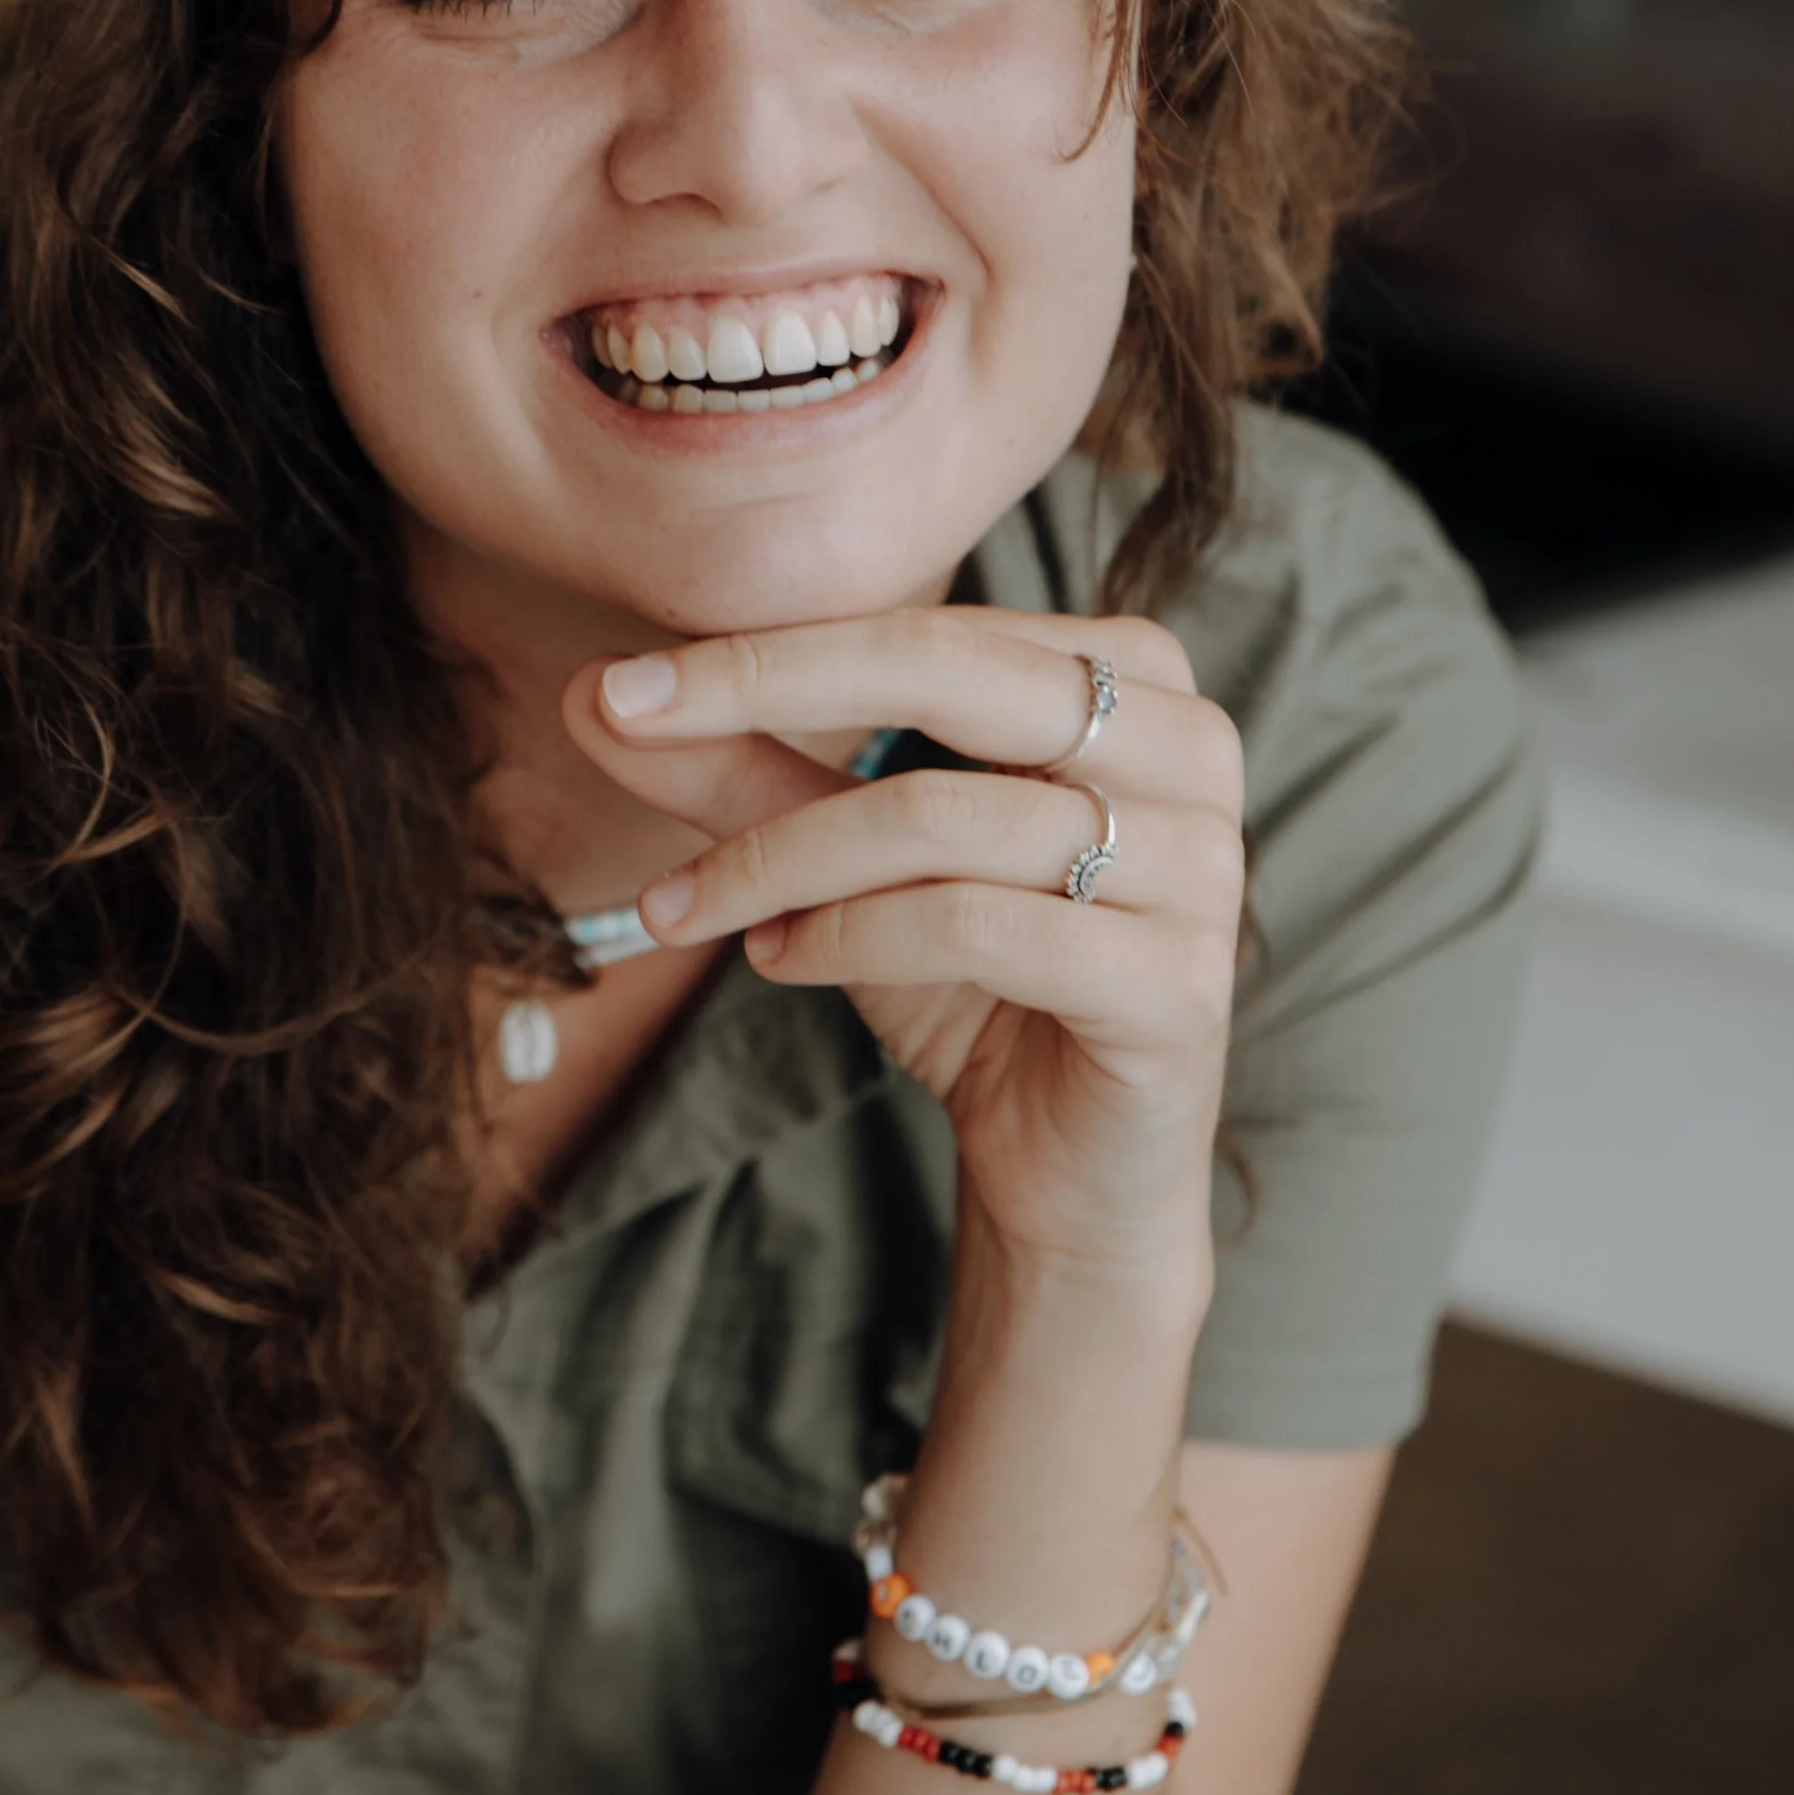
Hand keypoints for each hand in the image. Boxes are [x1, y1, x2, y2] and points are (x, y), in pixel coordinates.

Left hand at [561, 608, 1245, 1281]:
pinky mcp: (1176, 983)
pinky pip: (977, 926)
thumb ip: (743, 772)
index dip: (769, 648)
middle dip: (765, 693)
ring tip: (694, 908)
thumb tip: (593, 693)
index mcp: (1134, 675)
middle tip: (625, 720)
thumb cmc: (976, 983)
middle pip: (951, 674)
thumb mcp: (849, 864)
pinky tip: (780, 958)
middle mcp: (1190, 747)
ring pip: (944, 817)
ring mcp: (1199, 865)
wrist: (1074, 1168)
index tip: (620, 682)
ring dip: (783, 860)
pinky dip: (850, 937)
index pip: (930, 626)